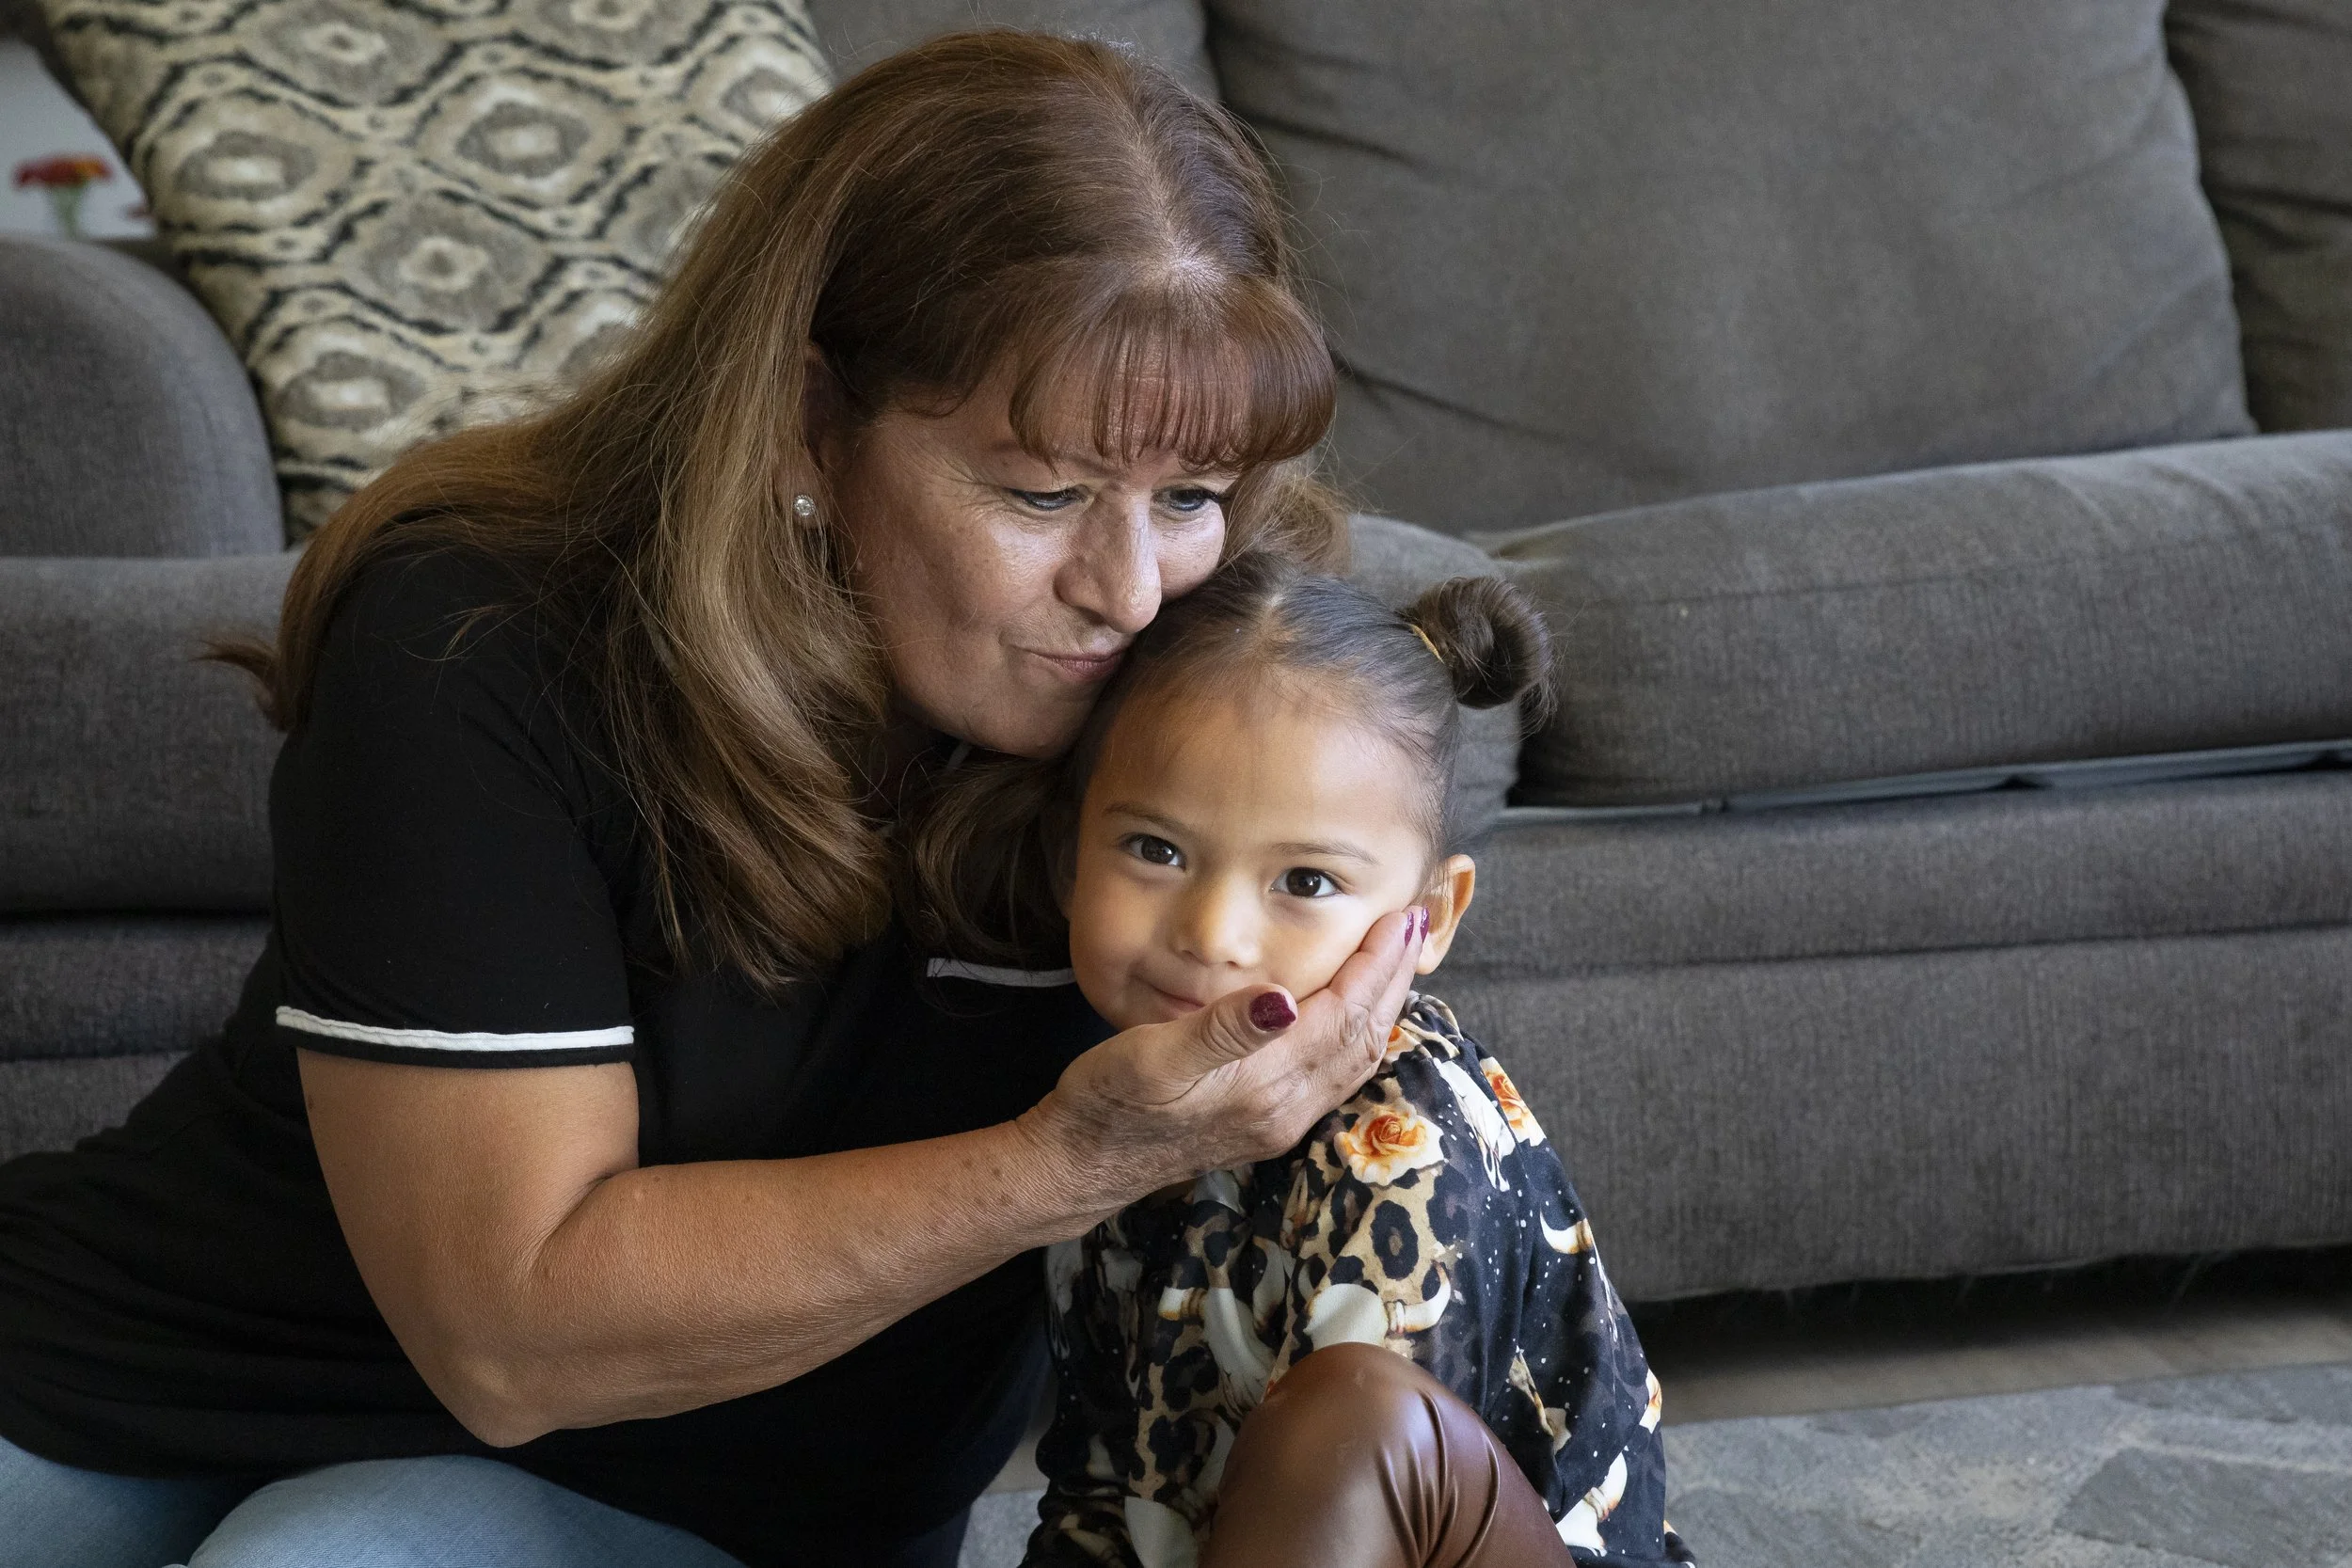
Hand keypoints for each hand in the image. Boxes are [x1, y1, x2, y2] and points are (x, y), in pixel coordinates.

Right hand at [1024, 907, 1427, 1211]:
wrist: (1079, 1164)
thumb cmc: (1107, 1101)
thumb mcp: (1153, 1056)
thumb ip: (1223, 1029)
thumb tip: (1286, 1001)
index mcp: (1266, 1086)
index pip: (1345, 1015)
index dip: (1375, 965)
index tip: (1400, 916)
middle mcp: (1286, 1109)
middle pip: (1363, 1038)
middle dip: (1392, 980)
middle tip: (1415, 924)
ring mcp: (1278, 1122)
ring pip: (1354, 1060)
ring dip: (1380, 1008)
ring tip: (1394, 960)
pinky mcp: (1264, 1124)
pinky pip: (1334, 1074)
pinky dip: (1355, 1034)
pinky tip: (1349, 1013)